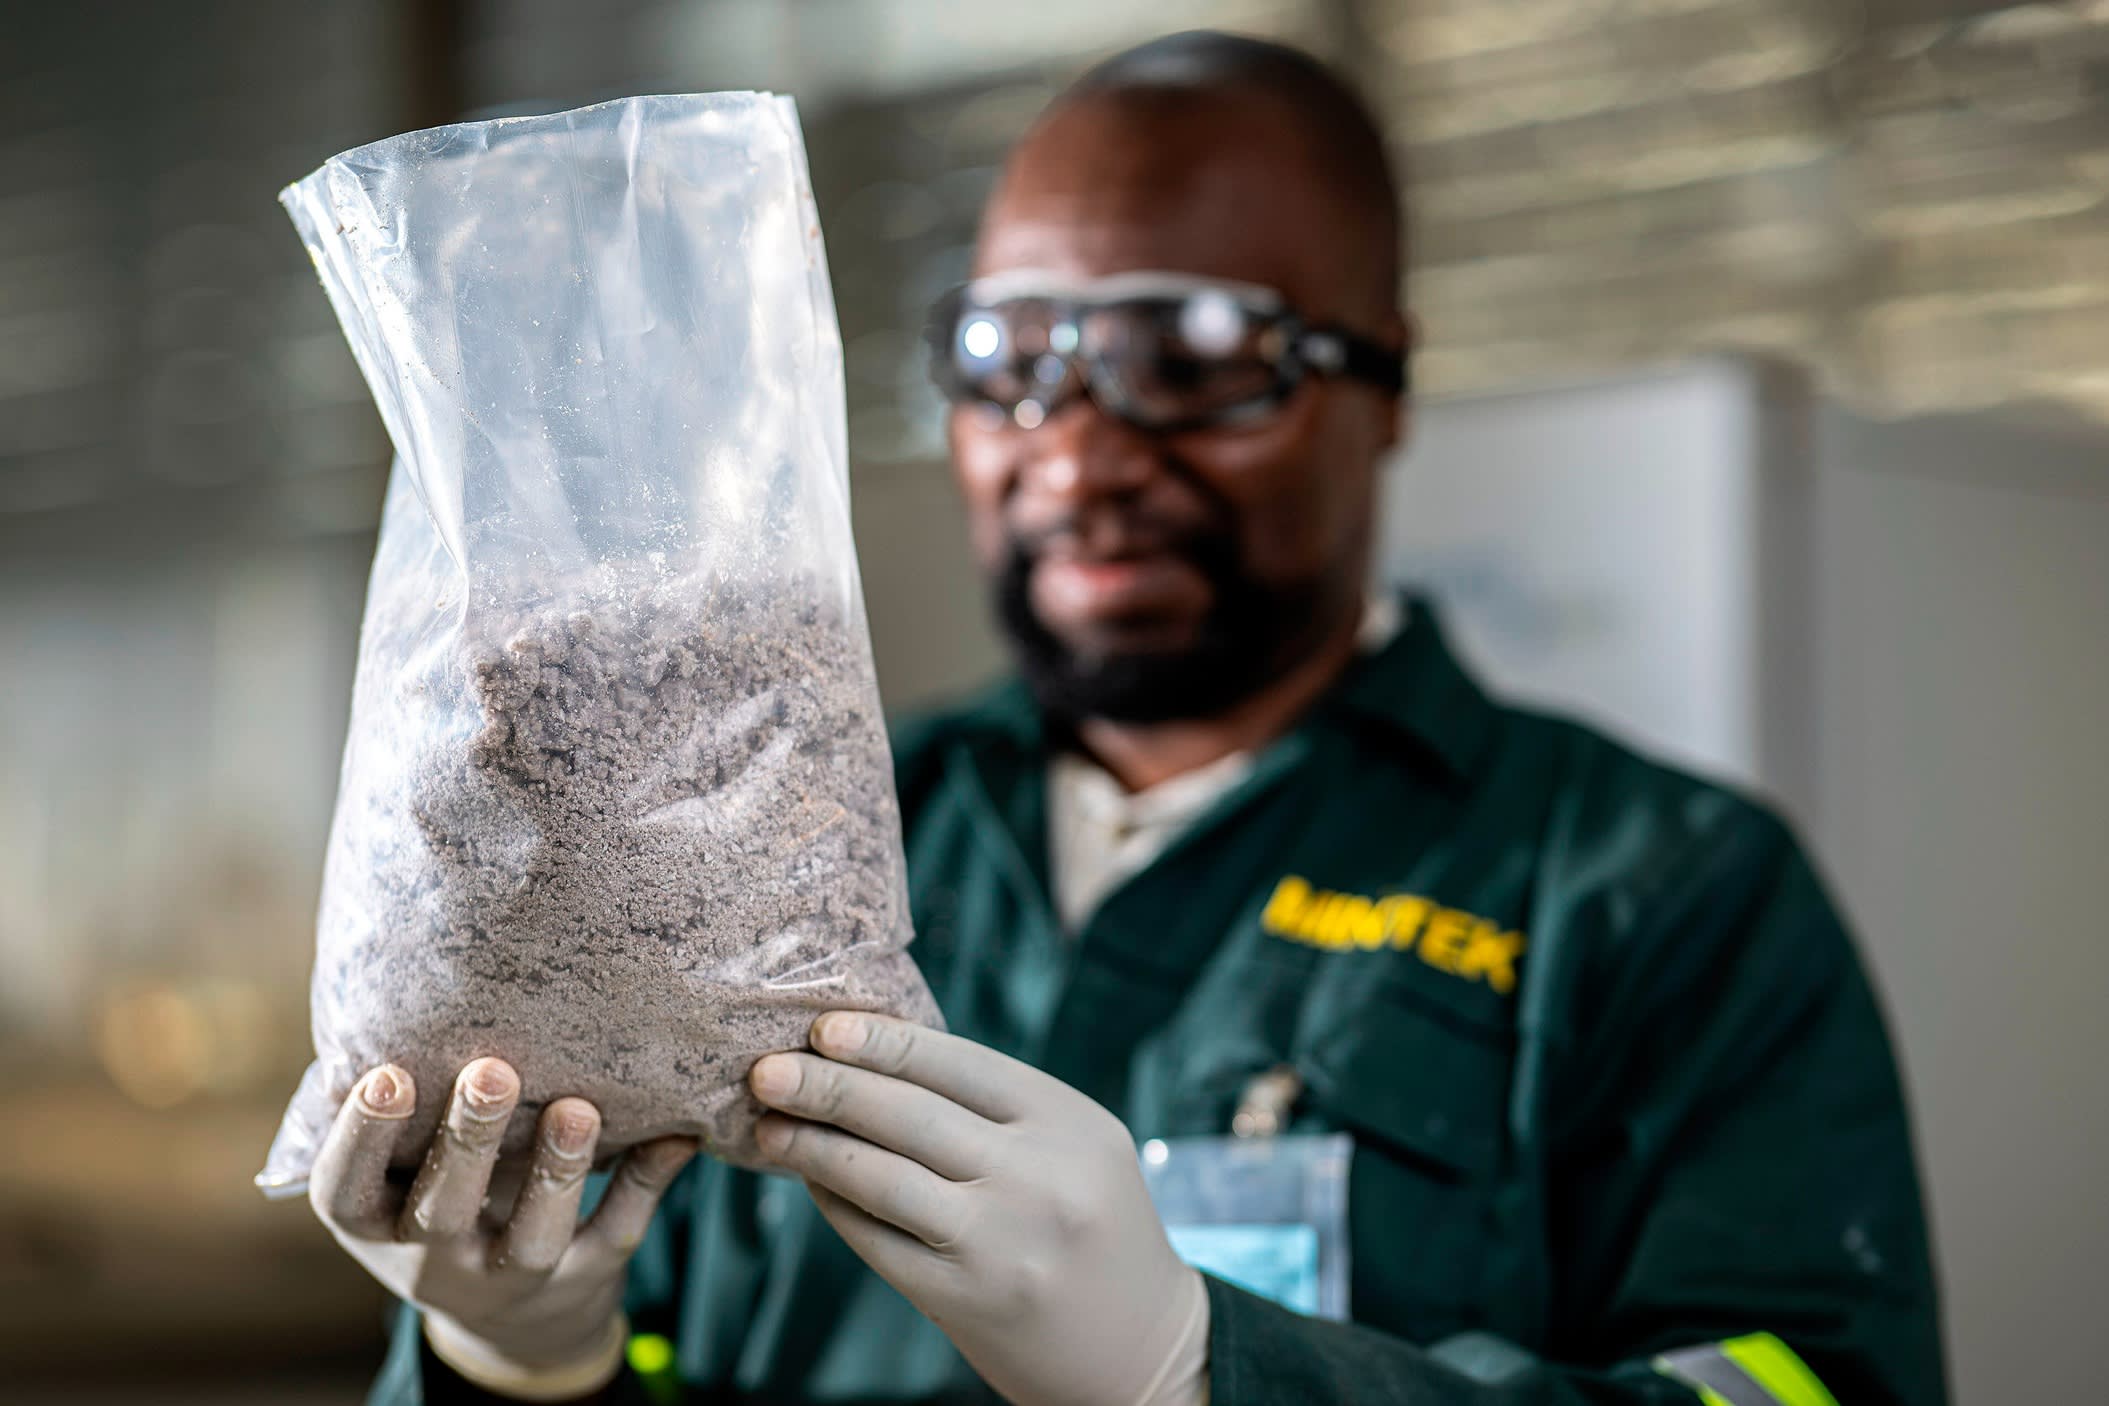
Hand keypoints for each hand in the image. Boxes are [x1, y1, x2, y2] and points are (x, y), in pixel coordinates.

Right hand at [308, 1058, 695, 1395]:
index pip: (346, 1194)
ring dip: (556, 1170)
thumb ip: (397, 1111)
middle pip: (443, 1212)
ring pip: (532, 1236)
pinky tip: (676, 1133)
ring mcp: (511, 1280)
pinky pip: (617, 1231)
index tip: (387, 1076)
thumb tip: (392, 997)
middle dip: (468, 1141)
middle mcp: (434, 1265)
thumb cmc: (443, 1200)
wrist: (514, 1318)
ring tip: (576, 1108)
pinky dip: (648, 1181)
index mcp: (376, 1228)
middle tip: (492, 1073)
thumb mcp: (401, 1176)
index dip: (360, 1140)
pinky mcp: (584, 1278)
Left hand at [749, 1015, 1208, 1405]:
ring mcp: (1001, 1243)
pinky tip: (809, 1183)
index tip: (822, 1028)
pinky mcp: (967, 1299)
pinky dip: (835, 1207)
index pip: (960, 1064)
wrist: (1144, 1345)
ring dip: (813, 1148)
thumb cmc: (1093, 1225)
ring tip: (767, 1126)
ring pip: (883, 1179)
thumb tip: (879, 1058)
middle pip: (911, 1117)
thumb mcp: (1078, 1146)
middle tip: (766, 1070)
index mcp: (1069, 1122)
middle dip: (828, 1088)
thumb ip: (999, 1107)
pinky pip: (878, 1241)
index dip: (884, 1043)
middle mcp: (1039, 1178)